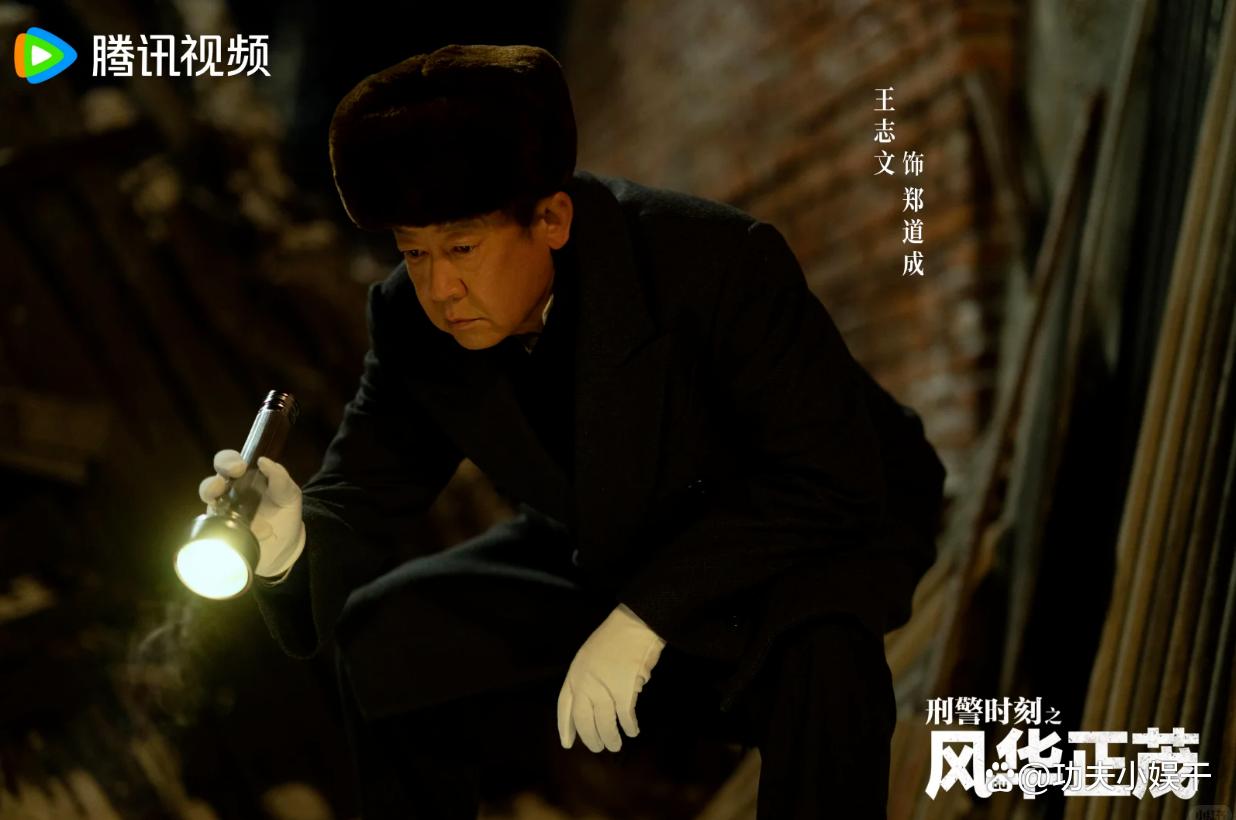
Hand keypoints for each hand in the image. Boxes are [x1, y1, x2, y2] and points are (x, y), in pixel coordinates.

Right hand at [198, 450, 305, 576]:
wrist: (285, 547)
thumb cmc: (284, 515)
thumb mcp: (290, 495)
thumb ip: (280, 479)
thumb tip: (264, 461)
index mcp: (246, 478)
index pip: (230, 462)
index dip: (229, 460)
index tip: (239, 466)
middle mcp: (229, 492)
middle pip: (214, 477)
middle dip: (216, 475)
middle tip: (227, 478)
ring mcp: (222, 511)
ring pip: (207, 496)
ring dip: (209, 491)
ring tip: (216, 493)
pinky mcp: (218, 531)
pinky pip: (208, 524)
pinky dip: (213, 521)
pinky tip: (225, 523)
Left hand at [557, 603, 665, 752]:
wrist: (634, 624)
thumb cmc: (615, 637)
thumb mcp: (590, 655)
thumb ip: (588, 679)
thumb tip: (596, 705)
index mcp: (574, 673)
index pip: (565, 706)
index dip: (565, 727)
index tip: (567, 743)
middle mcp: (585, 683)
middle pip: (584, 720)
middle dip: (590, 738)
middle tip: (598, 748)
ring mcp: (603, 688)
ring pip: (604, 723)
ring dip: (610, 737)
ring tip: (615, 745)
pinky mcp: (623, 691)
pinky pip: (625, 717)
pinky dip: (629, 726)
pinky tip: (632, 730)